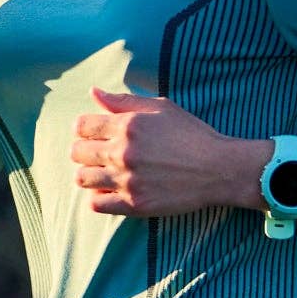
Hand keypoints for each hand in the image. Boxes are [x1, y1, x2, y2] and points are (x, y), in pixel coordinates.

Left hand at [71, 85, 254, 216]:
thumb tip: (94, 92)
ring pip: (82, 178)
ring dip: (89, 174)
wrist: (219, 169)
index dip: (85, 129)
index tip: (95, 134)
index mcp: (127, 126)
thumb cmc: (193, 135)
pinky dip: (99, 197)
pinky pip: (96, 204)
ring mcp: (127, 180)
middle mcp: (122, 153)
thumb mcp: (161, 108)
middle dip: (84, 151)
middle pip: (77, 152)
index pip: (81, 126)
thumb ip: (124, 101)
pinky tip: (112, 191)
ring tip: (103, 173)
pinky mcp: (134, 204)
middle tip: (99, 154)